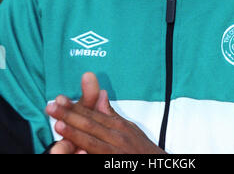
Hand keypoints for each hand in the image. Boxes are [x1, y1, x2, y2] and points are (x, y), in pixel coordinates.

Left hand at [46, 72, 164, 153]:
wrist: (157, 165)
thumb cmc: (142, 149)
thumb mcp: (128, 128)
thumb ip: (110, 114)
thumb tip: (100, 94)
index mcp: (118, 125)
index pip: (92, 114)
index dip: (74, 107)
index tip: (59, 99)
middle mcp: (116, 136)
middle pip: (89, 124)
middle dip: (69, 115)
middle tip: (51, 106)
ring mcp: (115, 152)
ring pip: (92, 141)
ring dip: (75, 133)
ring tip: (58, 124)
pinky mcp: (114, 164)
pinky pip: (97, 156)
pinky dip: (86, 152)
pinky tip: (75, 150)